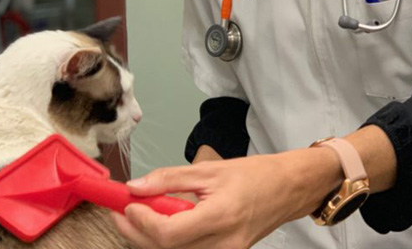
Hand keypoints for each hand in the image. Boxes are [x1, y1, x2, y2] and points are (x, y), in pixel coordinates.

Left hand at [111, 149, 342, 248]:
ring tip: (143, 214)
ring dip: (151, 238)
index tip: (126, 204)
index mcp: (220, 217)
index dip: (141, 222)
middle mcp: (223, 244)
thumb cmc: (256, 176)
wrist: (288, 190)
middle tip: (123, 211)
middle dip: (136, 232)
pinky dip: (170, 242)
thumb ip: (169, 179)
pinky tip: (165, 224)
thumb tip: (136, 187)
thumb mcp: (209, 169)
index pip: (168, 233)